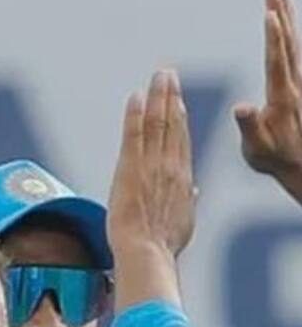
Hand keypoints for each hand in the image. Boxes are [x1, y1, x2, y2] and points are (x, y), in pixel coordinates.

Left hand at [107, 72, 196, 308]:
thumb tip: (195, 191)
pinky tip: (136, 96)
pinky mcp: (131, 168)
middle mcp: (171, 167)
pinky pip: (134, 134)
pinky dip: (135, 114)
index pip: (182, 142)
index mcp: (184, 180)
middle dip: (171, 96)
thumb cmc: (162, 245)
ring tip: (158, 76)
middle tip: (168, 74)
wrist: (147, 252)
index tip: (178, 101)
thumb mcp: (184, 222)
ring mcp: (151, 166)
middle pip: (173, 124)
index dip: (180, 118)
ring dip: (158, 96)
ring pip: (157, 123)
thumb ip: (189, 201)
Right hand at [234, 0, 301, 204]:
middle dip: (280, 13)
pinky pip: (293, 48)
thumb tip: (242, 108)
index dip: (274, 37)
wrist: (301, 164)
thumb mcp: (257, 150)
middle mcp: (294, 85)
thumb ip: (250, 128)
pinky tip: (285, 16)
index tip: (270, 12)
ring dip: (285, 14)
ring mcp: (298, 82)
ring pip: (292, 41)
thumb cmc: (275, 158)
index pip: (277, 61)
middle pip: (287, 42)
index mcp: (282, 98)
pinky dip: (288, 29)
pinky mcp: (297, 82)